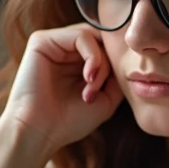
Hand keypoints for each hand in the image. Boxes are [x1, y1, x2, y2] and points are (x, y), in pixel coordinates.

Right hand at [0, 22, 124, 158]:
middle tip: (104, 88)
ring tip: (93, 87)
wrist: (39, 132)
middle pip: (102, 39)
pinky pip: (81, 35)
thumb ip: (117, 76)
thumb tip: (128, 57)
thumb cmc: (69, 121)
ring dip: (102, 63)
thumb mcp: (106, 99)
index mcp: (76, 62)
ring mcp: (54, 43)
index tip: (117, 88)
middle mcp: (65, 50)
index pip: (107, 47)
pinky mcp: (42, 40)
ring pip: (95, 36)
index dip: (118, 64)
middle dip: (111, 63)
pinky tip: (88, 78)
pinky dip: (92, 56)